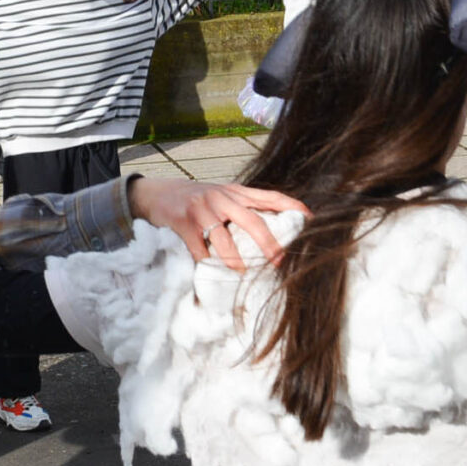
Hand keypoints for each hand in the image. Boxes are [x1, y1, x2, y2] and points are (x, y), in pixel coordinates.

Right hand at [128, 177, 301, 270]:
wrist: (156, 193)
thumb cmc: (195, 199)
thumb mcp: (221, 196)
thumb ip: (243, 207)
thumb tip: (273, 228)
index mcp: (236, 192)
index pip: (270, 197)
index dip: (292, 206)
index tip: (311, 220)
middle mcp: (222, 198)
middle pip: (253, 220)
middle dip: (269, 243)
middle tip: (280, 261)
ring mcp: (202, 210)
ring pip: (225, 238)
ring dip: (237, 260)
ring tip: (245, 273)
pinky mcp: (184, 224)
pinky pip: (199, 249)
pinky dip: (207, 264)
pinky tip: (213, 273)